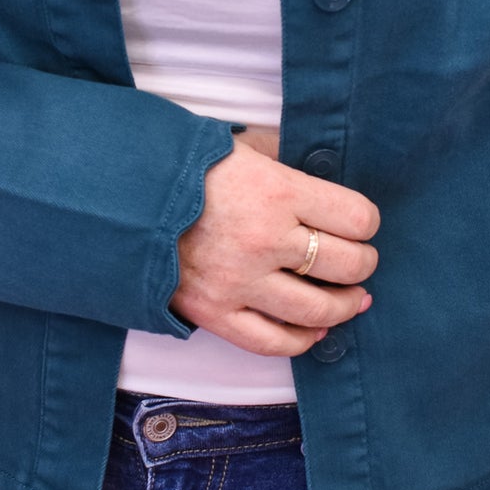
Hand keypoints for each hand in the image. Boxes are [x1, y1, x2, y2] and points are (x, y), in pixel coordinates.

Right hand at [169, 126, 379, 356]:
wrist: (122, 200)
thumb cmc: (185, 168)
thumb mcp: (241, 147)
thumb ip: (283, 160)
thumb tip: (318, 174)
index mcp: (277, 191)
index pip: (356, 218)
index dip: (367, 223)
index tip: (361, 224)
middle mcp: (264, 239)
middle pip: (347, 265)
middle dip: (363, 264)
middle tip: (361, 261)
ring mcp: (240, 282)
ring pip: (318, 311)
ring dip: (345, 306)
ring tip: (351, 299)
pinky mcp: (216, 313)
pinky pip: (273, 342)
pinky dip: (303, 339)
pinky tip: (314, 328)